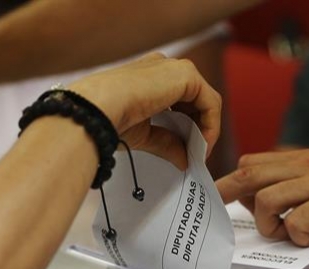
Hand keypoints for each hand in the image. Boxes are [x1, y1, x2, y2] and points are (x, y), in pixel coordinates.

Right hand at [67, 53, 221, 152]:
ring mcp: (176, 68)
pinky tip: (202, 145)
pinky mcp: (187, 74)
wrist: (97, 108)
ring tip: (199, 154)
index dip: (187, 126)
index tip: (186, 151)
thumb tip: (184, 160)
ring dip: (207, 129)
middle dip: (199, 128)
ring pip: (205, 100)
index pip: (179, 100)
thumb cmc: (108, 119)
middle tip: (196, 155)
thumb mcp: (143, 134)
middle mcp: (164, 67)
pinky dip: (211, 125)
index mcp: (149, 76)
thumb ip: (166, 142)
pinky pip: (211, 102)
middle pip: (195, 100)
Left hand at [216, 148, 308, 245]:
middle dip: (228, 194)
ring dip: (270, 224)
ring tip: (290, 235)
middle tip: (219, 214)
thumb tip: (281, 203)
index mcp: (305, 159)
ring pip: (267, 200)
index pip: (255, 161)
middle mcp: (307, 167)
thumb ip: (307, 182)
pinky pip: (296, 222)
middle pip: (250, 174)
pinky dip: (299, 236)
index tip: (223, 196)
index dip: (234, 179)